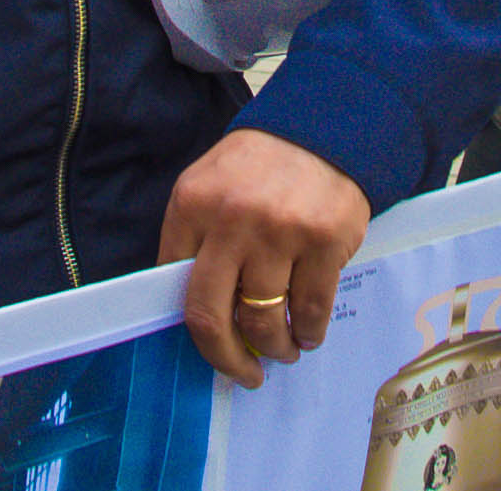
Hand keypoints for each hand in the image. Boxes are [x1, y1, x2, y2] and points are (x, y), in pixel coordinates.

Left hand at [161, 129, 371, 387]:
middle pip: (211, 317)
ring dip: (275, 348)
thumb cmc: (261, 166)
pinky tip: (308, 333)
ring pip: (264, 320)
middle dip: (226, 359)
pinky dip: (309, 332)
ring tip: (284, 351)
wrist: (326, 127)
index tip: (209, 347)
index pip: (175, 287)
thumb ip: (195, 242)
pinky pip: (311, 308)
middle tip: (244, 373)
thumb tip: (193, 312)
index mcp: (192, 205)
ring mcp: (280, 231)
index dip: (192, 328)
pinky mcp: (326, 240)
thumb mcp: (211, 188)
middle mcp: (232, 220)